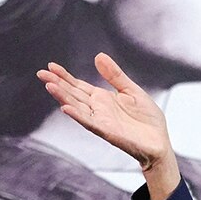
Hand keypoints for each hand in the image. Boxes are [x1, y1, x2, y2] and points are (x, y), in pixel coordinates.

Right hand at [37, 54, 180, 199]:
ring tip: (50, 86)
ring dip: (63, 98)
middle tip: (40, 73)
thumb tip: (98, 56)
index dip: (65, 76)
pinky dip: (78, 116)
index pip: (78, 86)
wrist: (159, 143)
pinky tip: (66, 109)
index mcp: (103, 99)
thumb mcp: (131, 90)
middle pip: (73, 95)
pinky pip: (90, 123)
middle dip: (57, 84)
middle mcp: (98, 110)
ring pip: (78, 108)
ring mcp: (101, 121)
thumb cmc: (147, 120)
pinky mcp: (109, 132)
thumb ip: (115, 75)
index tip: (50, 66)